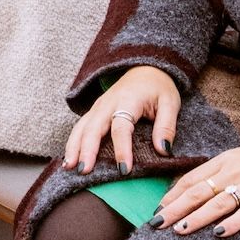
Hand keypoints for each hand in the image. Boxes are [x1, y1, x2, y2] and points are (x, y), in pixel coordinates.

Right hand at [64, 64, 180, 173]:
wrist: (145, 69)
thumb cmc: (159, 88)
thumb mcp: (170, 103)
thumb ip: (167, 127)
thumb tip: (163, 150)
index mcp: (127, 101)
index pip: (121, 127)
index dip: (122, 149)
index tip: (124, 170)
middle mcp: (108, 104)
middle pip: (93, 127)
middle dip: (87, 149)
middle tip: (84, 170)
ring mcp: (98, 107)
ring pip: (81, 127)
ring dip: (74, 146)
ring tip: (69, 166)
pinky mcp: (95, 111)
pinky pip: (81, 127)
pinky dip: (73, 142)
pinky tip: (69, 158)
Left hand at [156, 137, 239, 238]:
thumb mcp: (235, 158)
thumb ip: (215, 172)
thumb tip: (191, 188)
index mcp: (221, 162)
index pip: (190, 180)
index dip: (172, 195)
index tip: (157, 208)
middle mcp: (231, 173)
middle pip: (197, 192)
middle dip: (175, 208)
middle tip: (157, 223)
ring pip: (217, 204)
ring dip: (197, 218)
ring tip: (180, 229)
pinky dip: (232, 223)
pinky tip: (218, 233)